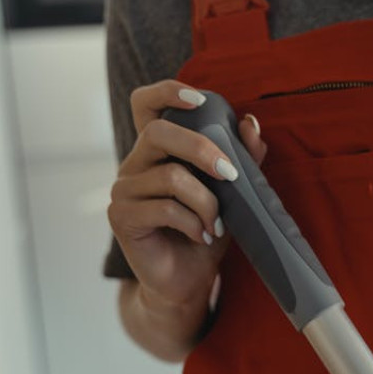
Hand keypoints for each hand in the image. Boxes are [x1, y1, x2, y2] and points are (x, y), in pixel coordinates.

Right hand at [107, 80, 267, 307]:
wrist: (188, 282)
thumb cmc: (207, 233)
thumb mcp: (231, 195)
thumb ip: (243, 159)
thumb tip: (251, 123)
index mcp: (157, 151)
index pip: (145, 103)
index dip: (167, 91)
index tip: (200, 100)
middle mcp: (134, 163)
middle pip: (160, 133)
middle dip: (202, 149)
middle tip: (231, 175)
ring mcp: (123, 189)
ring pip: (171, 177)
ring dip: (206, 202)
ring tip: (216, 225)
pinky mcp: (121, 217)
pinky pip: (164, 208)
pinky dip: (192, 223)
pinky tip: (202, 237)